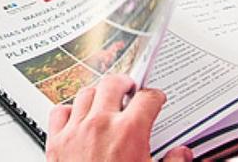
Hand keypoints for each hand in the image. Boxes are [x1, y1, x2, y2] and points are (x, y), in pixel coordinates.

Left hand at [46, 74, 188, 161]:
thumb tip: (181, 155)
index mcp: (129, 132)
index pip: (147, 98)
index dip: (155, 97)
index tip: (156, 99)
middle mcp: (101, 125)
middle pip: (113, 84)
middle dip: (125, 83)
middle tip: (131, 88)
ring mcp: (76, 131)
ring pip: (86, 93)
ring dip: (98, 94)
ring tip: (106, 99)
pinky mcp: (56, 143)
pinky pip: (59, 112)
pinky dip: (69, 110)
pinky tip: (77, 116)